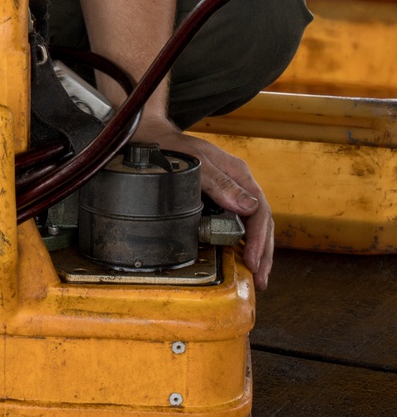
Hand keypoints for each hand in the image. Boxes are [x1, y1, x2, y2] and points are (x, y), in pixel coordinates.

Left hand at [136, 119, 273, 289]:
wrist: (153, 138)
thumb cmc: (173, 147)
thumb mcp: (196, 162)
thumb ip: (220, 183)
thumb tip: (246, 206)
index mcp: (238, 173)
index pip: (259, 211)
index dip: (258, 239)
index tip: (253, 261)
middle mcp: (238, 184)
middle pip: (261, 221)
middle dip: (263, 251)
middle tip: (261, 278)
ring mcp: (231, 192)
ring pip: (253, 224)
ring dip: (258, 250)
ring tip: (258, 274)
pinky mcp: (220, 199)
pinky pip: (239, 222)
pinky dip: (244, 242)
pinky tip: (244, 257)